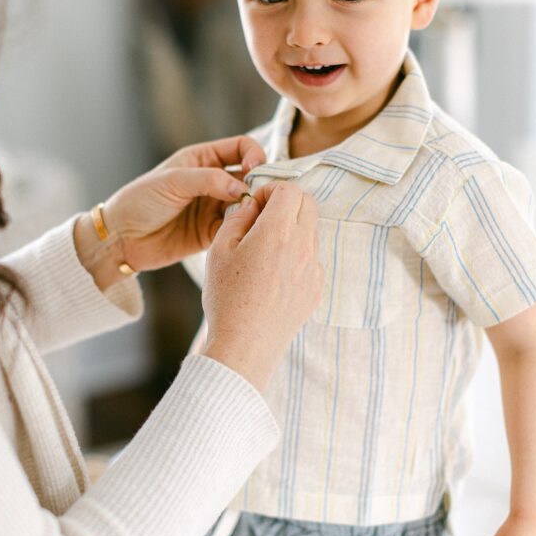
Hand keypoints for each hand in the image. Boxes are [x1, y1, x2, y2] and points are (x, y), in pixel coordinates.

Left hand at [74, 136, 264, 286]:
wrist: (121, 238)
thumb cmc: (139, 200)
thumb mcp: (172, 181)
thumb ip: (208, 180)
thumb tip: (242, 187)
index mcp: (203, 159)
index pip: (241, 148)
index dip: (254, 155)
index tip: (255, 170)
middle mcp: (213, 182)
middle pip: (250, 177)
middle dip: (259, 184)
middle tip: (259, 196)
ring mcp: (214, 208)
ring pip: (247, 204)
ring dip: (252, 209)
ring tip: (250, 216)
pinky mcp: (212, 233)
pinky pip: (236, 229)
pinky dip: (243, 229)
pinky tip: (240, 232)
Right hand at [202, 182, 322, 390]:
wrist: (244, 346)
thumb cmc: (227, 298)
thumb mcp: (219, 250)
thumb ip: (238, 218)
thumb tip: (252, 205)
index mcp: (278, 232)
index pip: (290, 189)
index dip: (271, 189)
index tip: (255, 204)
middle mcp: (303, 246)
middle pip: (308, 203)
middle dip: (286, 202)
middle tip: (262, 218)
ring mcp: (314, 268)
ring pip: (311, 230)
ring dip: (292, 227)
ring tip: (264, 249)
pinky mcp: (316, 287)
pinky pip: (312, 257)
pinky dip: (297, 253)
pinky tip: (273, 273)